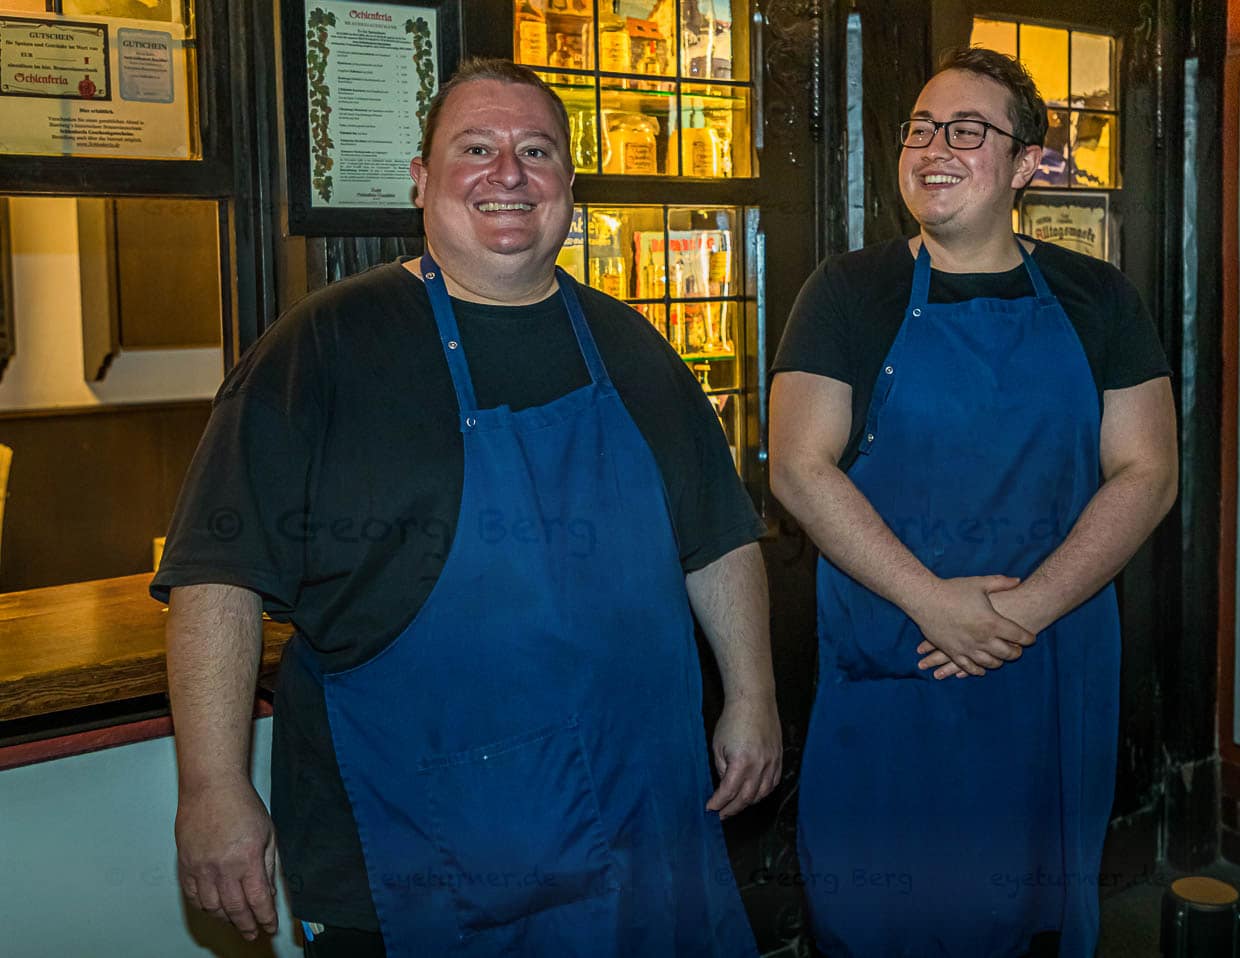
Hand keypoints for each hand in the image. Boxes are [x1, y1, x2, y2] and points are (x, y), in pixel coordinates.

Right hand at [175, 776, 278, 940]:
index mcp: (247, 859)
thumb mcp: (267, 833)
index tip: (270, 926)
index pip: (258, 900)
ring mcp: (201, 868)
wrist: (211, 787)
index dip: (266, 918)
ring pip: (212, 907)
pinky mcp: (186, 865)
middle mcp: (222, 868)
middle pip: (235, 909)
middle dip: (247, 925)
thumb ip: (268, 865)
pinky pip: (193, 896)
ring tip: (236, 922)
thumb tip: (269, 891)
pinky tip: (213, 908)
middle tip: (253, 933)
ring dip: (226, 919)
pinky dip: (204, 906)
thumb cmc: (240, 804)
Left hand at [706, 692, 781, 818]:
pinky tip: (754, 794)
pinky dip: (763, 792)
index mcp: (742, 762)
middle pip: (746, 798)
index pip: (729, 792)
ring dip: (748, 803)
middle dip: (732, 809)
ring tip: (736, 806)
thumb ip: (721, 768)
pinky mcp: (779, 758)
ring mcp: (772, 763)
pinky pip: (773, 783)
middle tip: (722, 814)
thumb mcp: (718, 745)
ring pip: (762, 794)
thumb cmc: (733, 720)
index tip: (711, 809)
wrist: (754, 701)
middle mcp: (760, 765)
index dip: (718, 803)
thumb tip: (725, 784)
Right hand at [907, 575, 1034, 678]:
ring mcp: (968, 648)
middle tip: (1018, 649)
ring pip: (990, 663)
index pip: (1019, 635)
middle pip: (1008, 653)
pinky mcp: (953, 652)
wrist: (925, 599)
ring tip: (1001, 658)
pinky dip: (978, 670)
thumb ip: (1001, 583)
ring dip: (999, 662)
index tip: (1031, 638)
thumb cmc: (952, 590)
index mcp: (992, 622)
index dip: (1028, 638)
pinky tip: (982, 669)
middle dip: (1016, 652)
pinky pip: (969, 667)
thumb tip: (1018, 580)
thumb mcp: (979, 583)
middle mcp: (982, 638)